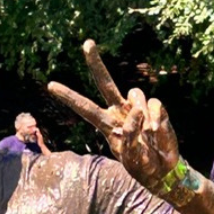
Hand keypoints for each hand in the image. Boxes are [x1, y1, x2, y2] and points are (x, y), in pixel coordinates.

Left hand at [48, 40, 178, 190]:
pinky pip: (155, 104)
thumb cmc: (142, 166)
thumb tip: (136, 112)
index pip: (84, 108)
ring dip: (142, 115)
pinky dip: (157, 117)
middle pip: (105, 83)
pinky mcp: (155, 109)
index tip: (50, 86)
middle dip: (96, 64)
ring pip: (136, 94)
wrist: (162, 170)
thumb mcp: (131, 157)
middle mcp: (119, 112)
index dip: (69, 97)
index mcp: (106, 125)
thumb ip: (130, 136)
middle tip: (87, 43)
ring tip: (148, 136)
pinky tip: (156, 132)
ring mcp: (137, 109)